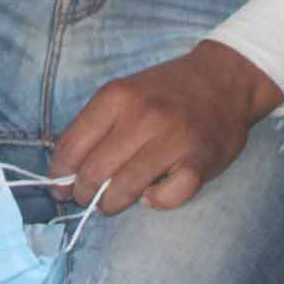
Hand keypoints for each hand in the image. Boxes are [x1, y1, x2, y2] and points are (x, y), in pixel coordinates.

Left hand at [48, 41, 283, 216]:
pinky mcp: (200, 161)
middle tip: (87, 197)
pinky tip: (152, 195)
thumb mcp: (124, 93)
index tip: (59, 186)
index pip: (72, 146)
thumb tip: (62, 172)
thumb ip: (95, 126)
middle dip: (83, 193)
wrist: (224, 79)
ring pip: (126, 188)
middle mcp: (144, 116)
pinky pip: (168, 197)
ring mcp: (174, 139)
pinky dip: (155, 203)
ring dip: (112, 204)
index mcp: (117, 96)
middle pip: (95, 172)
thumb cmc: (165, 91)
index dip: (59, 174)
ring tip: (113, 202)